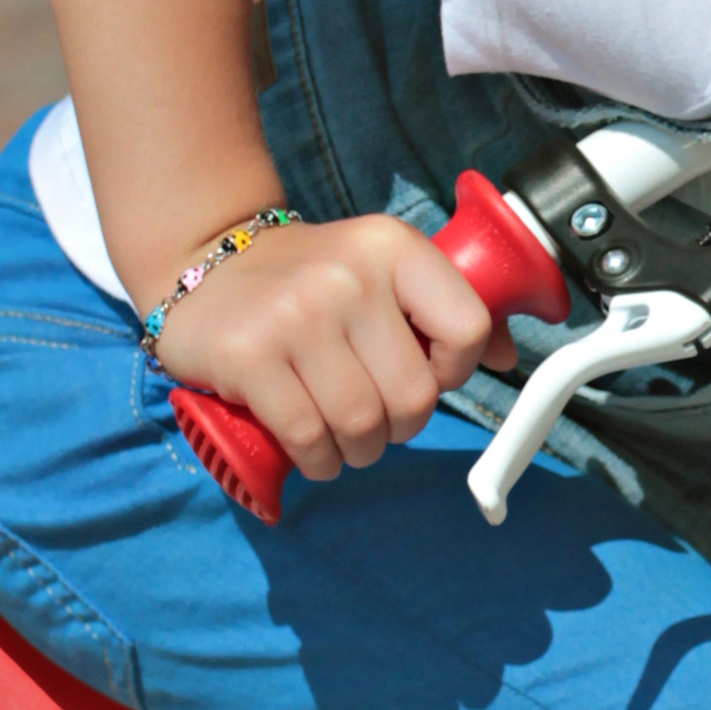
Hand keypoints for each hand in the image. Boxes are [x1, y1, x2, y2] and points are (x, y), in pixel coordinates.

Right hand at [152, 214, 511, 482]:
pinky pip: (309, 438)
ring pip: (362, 426)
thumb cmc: (308, 280)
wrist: (205, 262)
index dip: (452, 373)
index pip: (467, 329)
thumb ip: (444, 308)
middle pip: (414, 397)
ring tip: (340, 434)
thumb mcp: (382, 270)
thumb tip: (505, 357)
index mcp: (393, 249)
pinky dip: (318, 461)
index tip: (424, 376)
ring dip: (358, 450)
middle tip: (374, 418)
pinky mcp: (249, 356)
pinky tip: (311, 448)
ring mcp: (295, 316)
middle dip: (400, 427)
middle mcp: (348, 277)